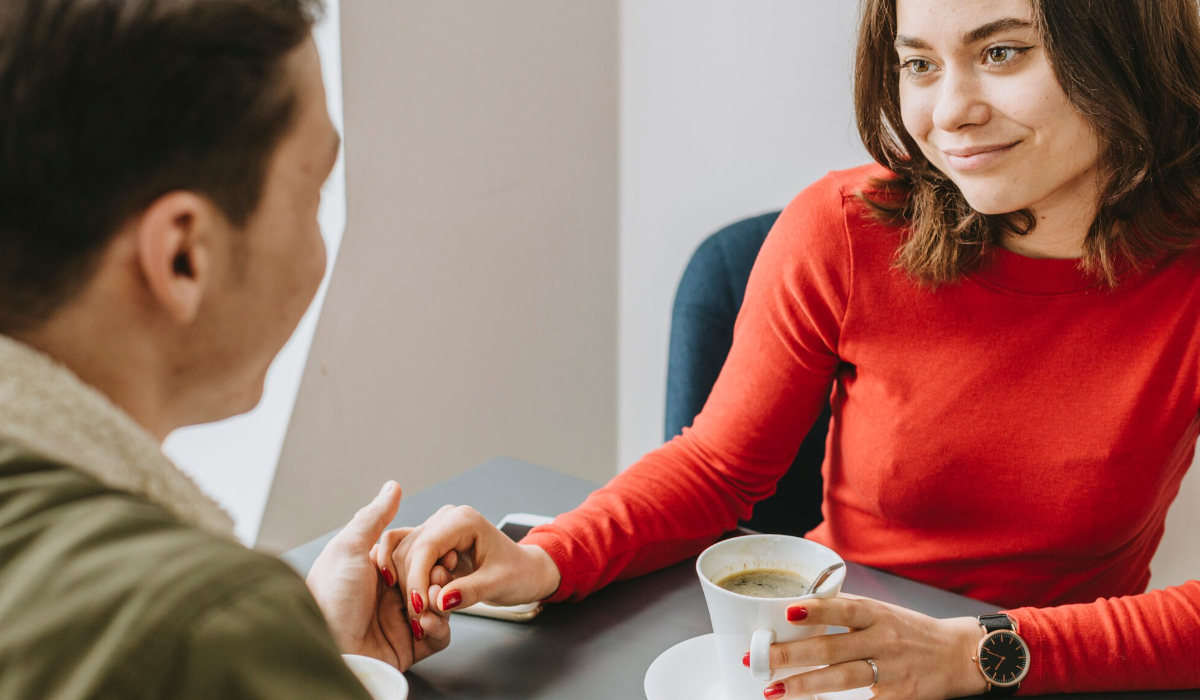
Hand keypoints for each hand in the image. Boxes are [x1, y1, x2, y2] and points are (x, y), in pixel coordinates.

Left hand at [306, 482, 451, 669]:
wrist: (329, 653)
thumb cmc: (330, 601)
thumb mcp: (348, 550)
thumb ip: (374, 518)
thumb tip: (393, 487)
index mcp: (374, 569)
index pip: (415, 552)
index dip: (429, 551)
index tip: (438, 551)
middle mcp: (389, 593)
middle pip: (432, 576)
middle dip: (440, 576)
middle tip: (437, 578)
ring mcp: (401, 620)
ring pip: (441, 603)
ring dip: (442, 600)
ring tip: (430, 602)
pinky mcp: (410, 645)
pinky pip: (439, 634)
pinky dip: (439, 628)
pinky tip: (425, 624)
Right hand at [374, 505, 560, 624]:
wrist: (524, 571)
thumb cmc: (517, 573)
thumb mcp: (498, 585)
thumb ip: (469, 592)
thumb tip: (438, 601)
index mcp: (463, 520)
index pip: (426, 547)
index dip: (418, 578)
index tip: (419, 607)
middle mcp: (445, 518)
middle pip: (410, 552)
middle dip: (413, 586)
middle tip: (425, 616)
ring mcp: (435, 529)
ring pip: (403, 556)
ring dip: (410, 585)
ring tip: (431, 608)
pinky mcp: (430, 543)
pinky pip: (406, 559)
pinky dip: (408, 581)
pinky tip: (421, 599)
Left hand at [760, 594, 987, 699]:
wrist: (959, 655)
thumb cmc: (912, 631)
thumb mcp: (883, 611)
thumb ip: (846, 609)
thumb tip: (802, 605)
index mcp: (877, 614)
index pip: (843, 608)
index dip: (816, 610)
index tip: (787, 612)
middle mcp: (883, 639)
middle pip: (832, 647)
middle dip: (791, 655)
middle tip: (760, 660)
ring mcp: (891, 670)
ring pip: (843, 678)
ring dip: (806, 686)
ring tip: (775, 690)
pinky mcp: (900, 696)